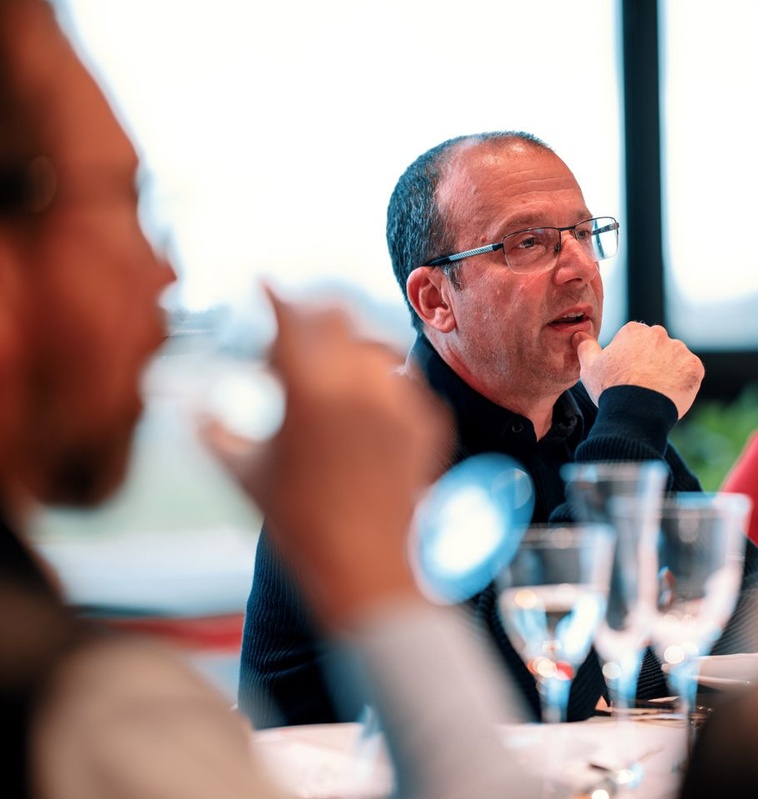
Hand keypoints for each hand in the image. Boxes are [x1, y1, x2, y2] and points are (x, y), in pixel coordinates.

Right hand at [202, 288, 450, 626]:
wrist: (368, 571)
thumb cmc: (299, 526)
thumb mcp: (246, 475)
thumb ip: (212, 431)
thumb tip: (186, 408)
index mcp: (310, 389)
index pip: (291, 315)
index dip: (274, 295)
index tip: (263, 284)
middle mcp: (361, 384)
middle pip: (337, 315)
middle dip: (310, 317)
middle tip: (289, 339)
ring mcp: (402, 401)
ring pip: (373, 346)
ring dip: (346, 351)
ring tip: (325, 381)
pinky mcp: (428, 421)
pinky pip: (401, 382)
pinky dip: (376, 387)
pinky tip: (358, 413)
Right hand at [572, 322, 703, 418]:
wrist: (636, 412)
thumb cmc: (611, 389)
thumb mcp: (590, 367)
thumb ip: (585, 347)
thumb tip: (578, 333)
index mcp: (634, 331)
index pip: (635, 342)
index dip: (630, 360)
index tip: (626, 375)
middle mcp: (659, 334)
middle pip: (657, 348)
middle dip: (652, 362)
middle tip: (642, 385)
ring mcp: (679, 350)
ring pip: (675, 359)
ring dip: (669, 371)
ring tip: (656, 392)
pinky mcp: (694, 367)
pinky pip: (691, 372)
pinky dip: (684, 382)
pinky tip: (670, 394)